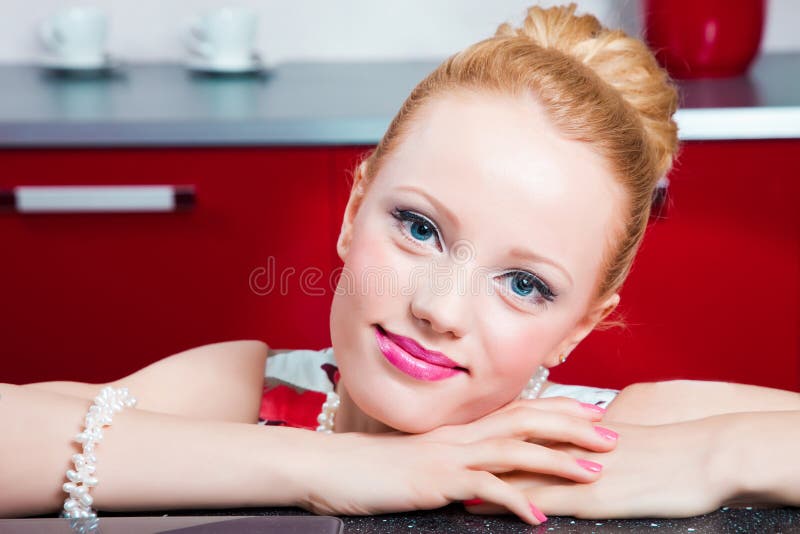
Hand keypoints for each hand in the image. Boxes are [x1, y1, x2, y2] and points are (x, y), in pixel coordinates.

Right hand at [297, 398, 616, 525]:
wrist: (336, 469)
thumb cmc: (380, 468)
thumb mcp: (428, 460)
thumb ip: (461, 459)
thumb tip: (489, 469)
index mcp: (463, 430)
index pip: (520, 411)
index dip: (559, 410)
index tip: (595, 415)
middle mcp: (463, 436)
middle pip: (527, 422)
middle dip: (574, 428)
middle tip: (614, 437)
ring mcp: (450, 456)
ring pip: (514, 452)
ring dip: (557, 462)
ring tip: (594, 474)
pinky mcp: (436, 480)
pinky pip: (481, 489)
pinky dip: (512, 499)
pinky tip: (537, 516)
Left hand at [465, 417, 728, 518]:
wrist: (706, 455)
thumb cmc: (674, 451)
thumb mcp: (631, 442)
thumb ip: (602, 444)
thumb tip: (589, 449)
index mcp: (579, 433)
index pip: (527, 433)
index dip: (493, 440)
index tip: (465, 445)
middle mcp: (571, 447)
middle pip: (513, 451)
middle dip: (478, 460)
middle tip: (444, 465)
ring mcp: (578, 470)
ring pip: (519, 475)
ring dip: (485, 484)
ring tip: (452, 491)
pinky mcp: (592, 495)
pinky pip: (543, 500)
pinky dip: (511, 504)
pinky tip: (489, 512)